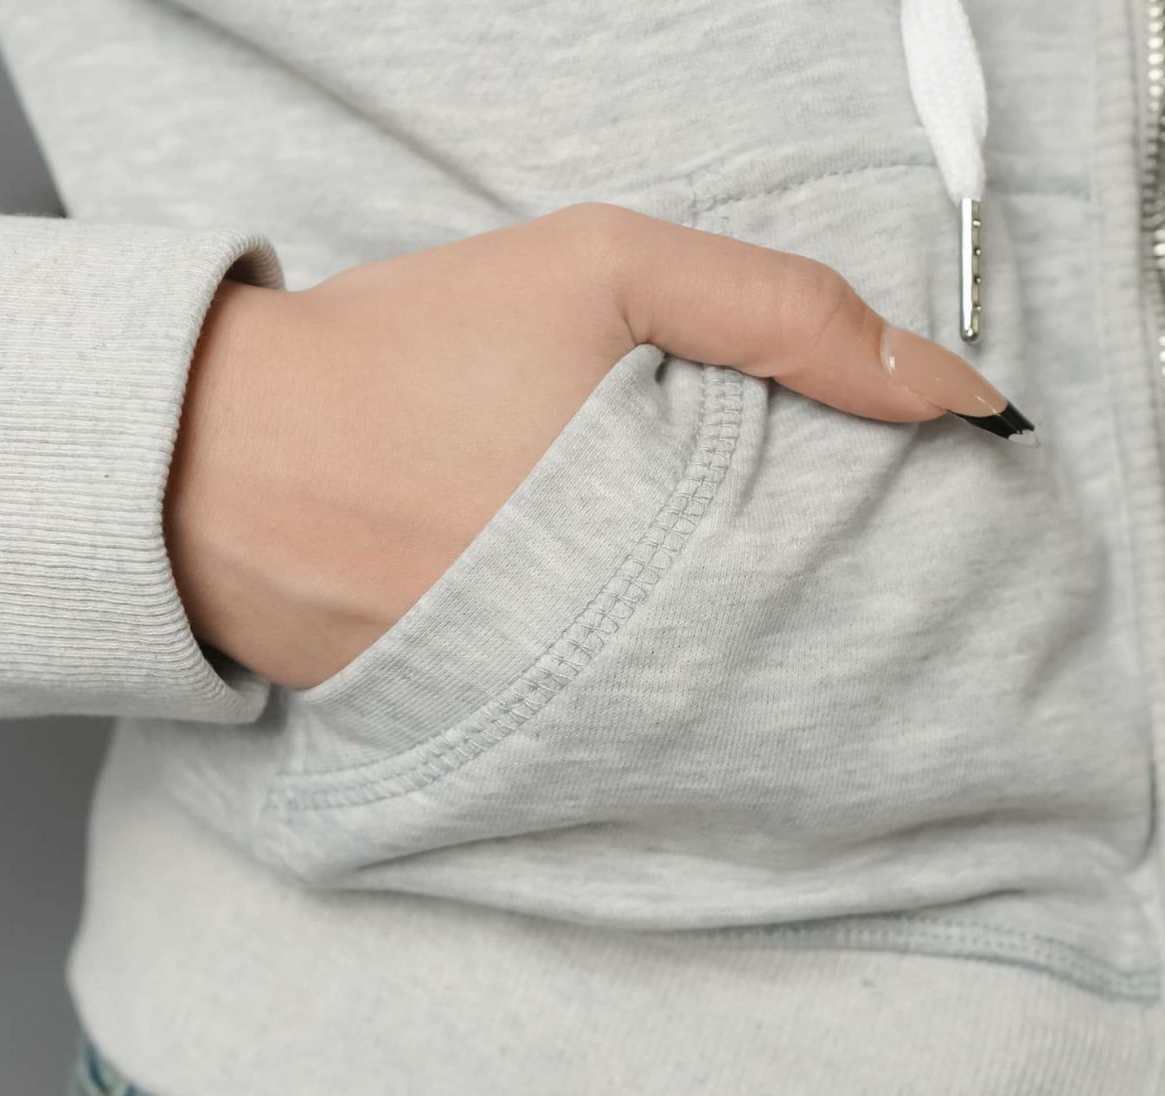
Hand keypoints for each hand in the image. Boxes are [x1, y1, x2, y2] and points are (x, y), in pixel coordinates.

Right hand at [164, 203, 1028, 690]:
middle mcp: (631, 654)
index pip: (841, 582)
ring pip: (707, 698)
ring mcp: (566, 709)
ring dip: (737, 653)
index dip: (886, 553)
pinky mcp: (506, 732)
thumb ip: (780, 314)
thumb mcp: (602, 272)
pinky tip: (633, 627)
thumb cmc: (409, 355)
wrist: (232, 463)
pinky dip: (643, 679)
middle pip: (785, 659)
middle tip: (831, 573)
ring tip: (731, 596)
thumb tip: (954, 392)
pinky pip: (613, 722)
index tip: (912, 529)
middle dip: (818, 614)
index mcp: (673, 544)